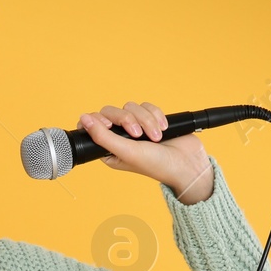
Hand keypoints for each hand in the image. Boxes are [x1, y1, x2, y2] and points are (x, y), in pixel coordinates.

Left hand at [78, 101, 214, 204]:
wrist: (186, 163)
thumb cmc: (156, 164)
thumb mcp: (125, 152)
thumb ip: (103, 137)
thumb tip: (84, 119)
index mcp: (109, 149)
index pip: (92, 126)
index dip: (98, 120)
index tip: (109, 125)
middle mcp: (120, 138)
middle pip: (112, 112)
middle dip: (128, 120)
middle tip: (138, 134)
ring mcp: (136, 127)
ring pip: (131, 107)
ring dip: (146, 120)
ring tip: (156, 137)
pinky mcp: (151, 119)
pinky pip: (147, 106)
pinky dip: (156, 115)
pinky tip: (163, 129)